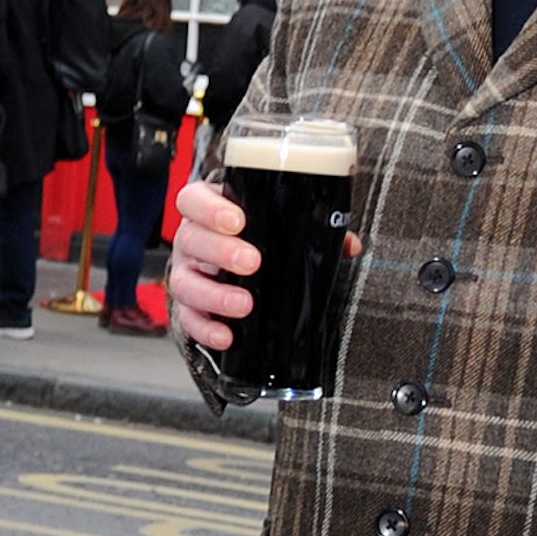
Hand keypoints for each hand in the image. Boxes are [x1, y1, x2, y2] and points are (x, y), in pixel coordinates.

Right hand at [166, 179, 362, 349]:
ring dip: (215, 295)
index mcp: (208, 208)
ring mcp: (187, 271)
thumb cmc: (253, 232)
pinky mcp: (186, 305)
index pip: (195, 200)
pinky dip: (207, 329)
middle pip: (193, 239)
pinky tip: (227, 336)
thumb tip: (349, 245)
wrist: (227, 257)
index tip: (237, 220)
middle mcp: (191, 238)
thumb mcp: (275, 221)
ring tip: (244, 304)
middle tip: (252, 262)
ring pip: (187, 282)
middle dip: (221, 251)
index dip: (210, 208)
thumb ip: (311, 227)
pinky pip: (189, 318)